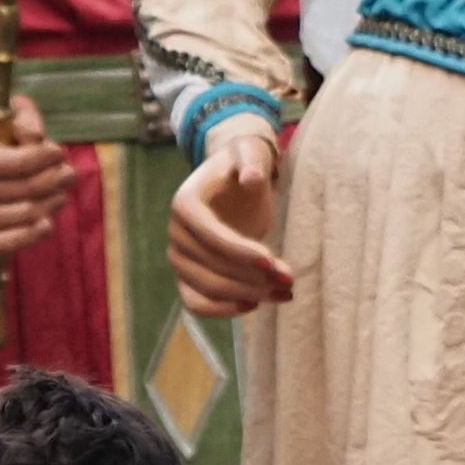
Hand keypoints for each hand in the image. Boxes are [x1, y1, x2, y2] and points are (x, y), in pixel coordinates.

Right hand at [0, 98, 71, 266]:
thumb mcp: (9, 120)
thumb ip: (24, 118)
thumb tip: (33, 137)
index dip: (28, 160)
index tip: (58, 153)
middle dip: (41, 183)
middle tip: (68, 176)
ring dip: (38, 209)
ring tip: (60, 197)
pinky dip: (22, 238)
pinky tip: (46, 225)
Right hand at [165, 113, 293, 313]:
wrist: (232, 181)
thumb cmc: (242, 167)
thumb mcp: (249, 154)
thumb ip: (251, 161)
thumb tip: (251, 178)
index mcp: (184, 203)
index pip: (210, 235)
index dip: (240, 251)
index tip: (272, 261)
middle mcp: (176, 233)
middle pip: (211, 266)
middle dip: (252, 278)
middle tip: (289, 279)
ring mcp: (179, 258)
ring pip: (208, 289)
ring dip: (247, 295)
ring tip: (284, 292)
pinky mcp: (187, 277)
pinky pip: (196, 304)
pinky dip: (223, 310)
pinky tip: (255, 304)